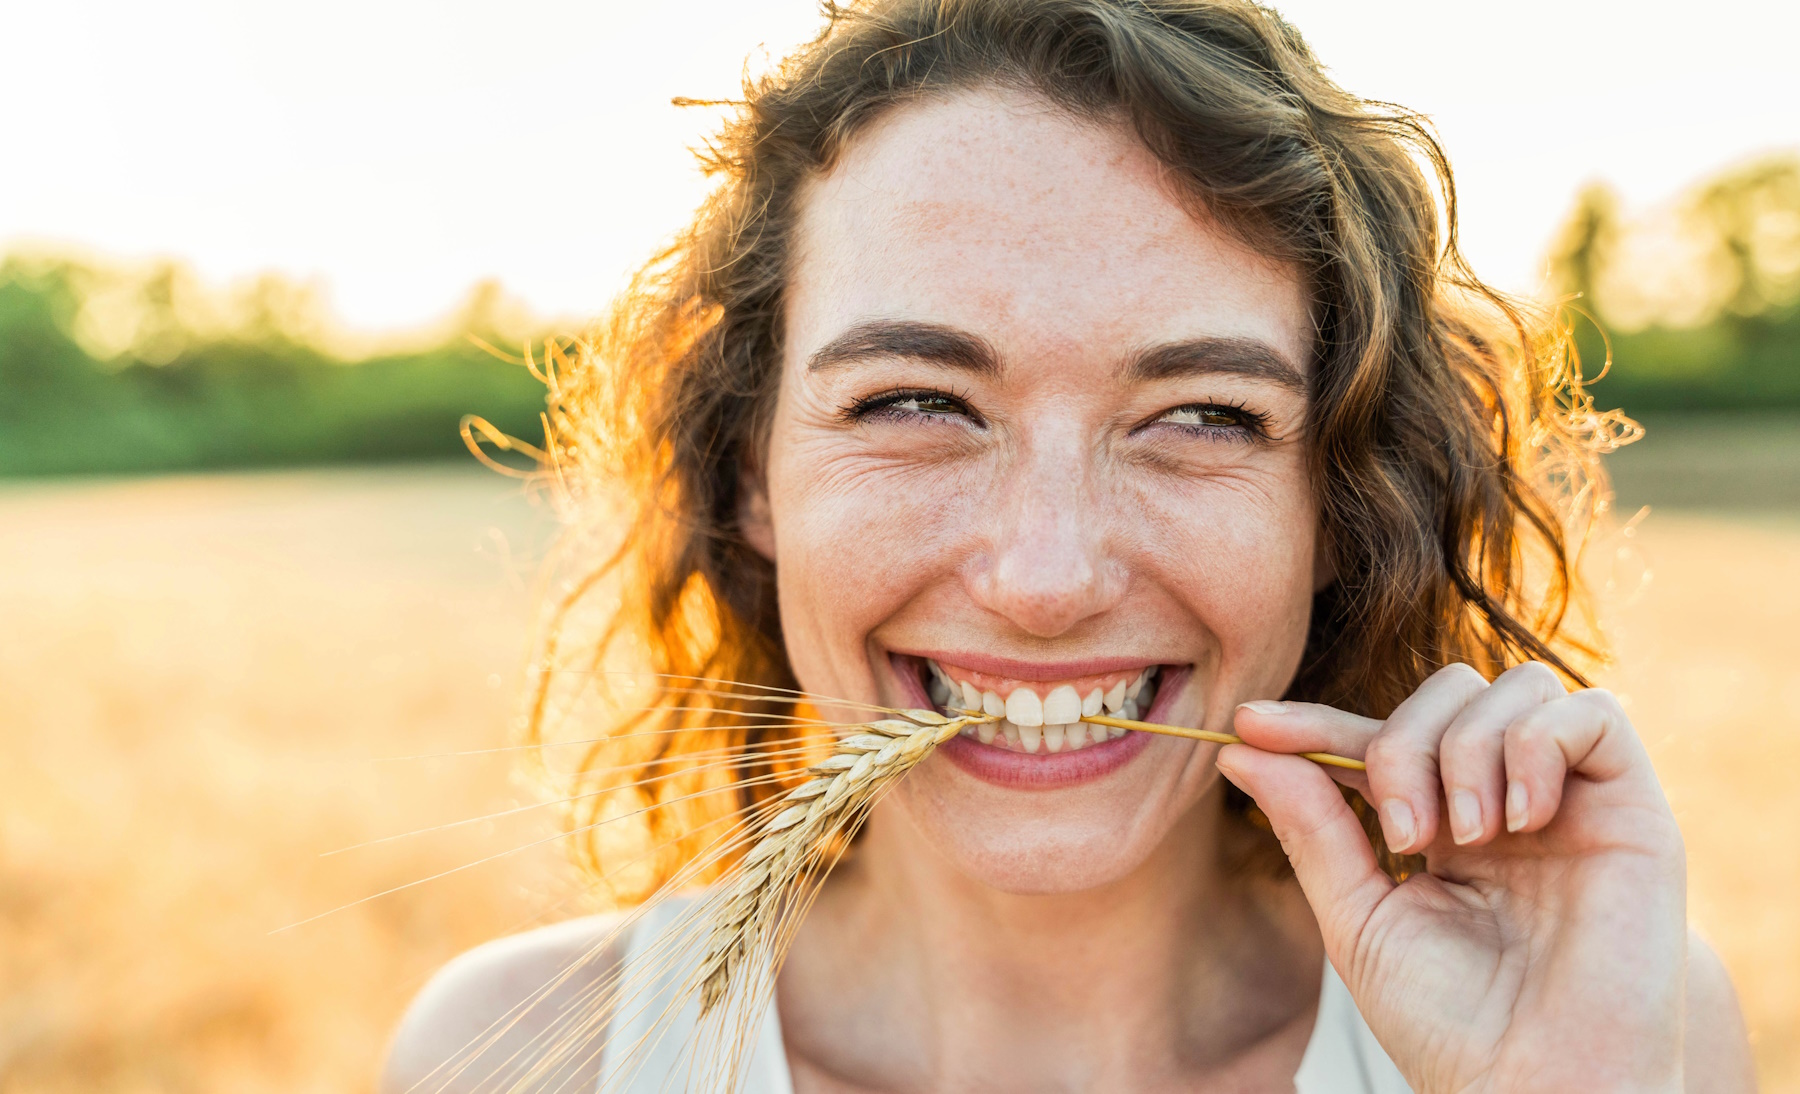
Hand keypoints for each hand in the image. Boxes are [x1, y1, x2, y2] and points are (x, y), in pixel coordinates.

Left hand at [1216, 662, 1686, 1092]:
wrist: (1533, 1087)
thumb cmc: (1450, 1024)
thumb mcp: (1359, 915)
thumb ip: (1311, 826)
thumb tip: (1241, 747)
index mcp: (1447, 825)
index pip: (1380, 738)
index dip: (1316, 724)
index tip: (1249, 725)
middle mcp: (1510, 801)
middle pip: (1450, 691)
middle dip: (1403, 743)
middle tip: (1405, 835)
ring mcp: (1573, 801)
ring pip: (1517, 688)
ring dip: (1466, 749)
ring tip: (1463, 837)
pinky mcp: (1635, 809)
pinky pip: (1594, 712)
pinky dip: (1537, 746)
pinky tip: (1518, 822)